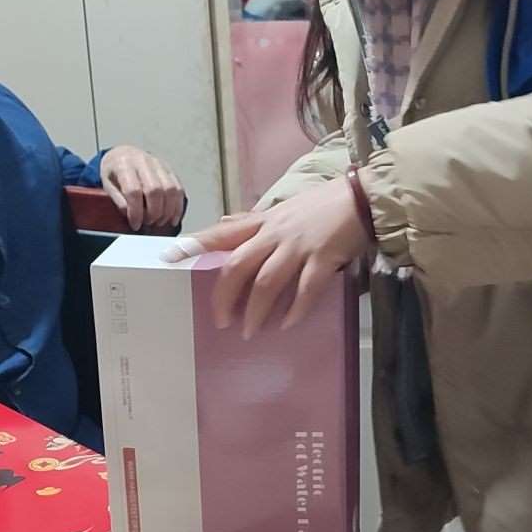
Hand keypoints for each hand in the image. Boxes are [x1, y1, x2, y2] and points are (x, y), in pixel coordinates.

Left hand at [100, 146, 186, 232]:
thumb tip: (131, 216)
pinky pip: (178, 189)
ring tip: (159, 221)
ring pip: (170, 189)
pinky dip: (177, 206)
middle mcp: (143, 162)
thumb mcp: (107, 185)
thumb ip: (118, 201)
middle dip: (153, 212)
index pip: (133, 191)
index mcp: (124, 165)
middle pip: (154, 190)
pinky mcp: (169, 170)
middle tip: (148, 223)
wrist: (123, 154)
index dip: (136, 211)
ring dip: (167, 211)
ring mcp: (158, 164)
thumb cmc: (115, 171)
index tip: (135, 224)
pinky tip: (172, 217)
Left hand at [174, 180, 372, 337]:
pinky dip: (295, 309)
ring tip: (250, 332)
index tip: (169, 258)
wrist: (362, 199)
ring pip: (267, 282)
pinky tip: (288, 324)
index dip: (195, 246)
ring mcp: (298, 246)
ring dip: (256, 311)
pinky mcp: (323, 258)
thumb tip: (221, 224)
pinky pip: (305, 289)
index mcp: (263, 222)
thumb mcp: (282, 208)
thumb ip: (252, 220)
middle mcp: (275, 233)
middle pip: (238, 266)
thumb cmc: (322, 205)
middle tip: (221, 322)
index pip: (221, 234)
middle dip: (225, 296)